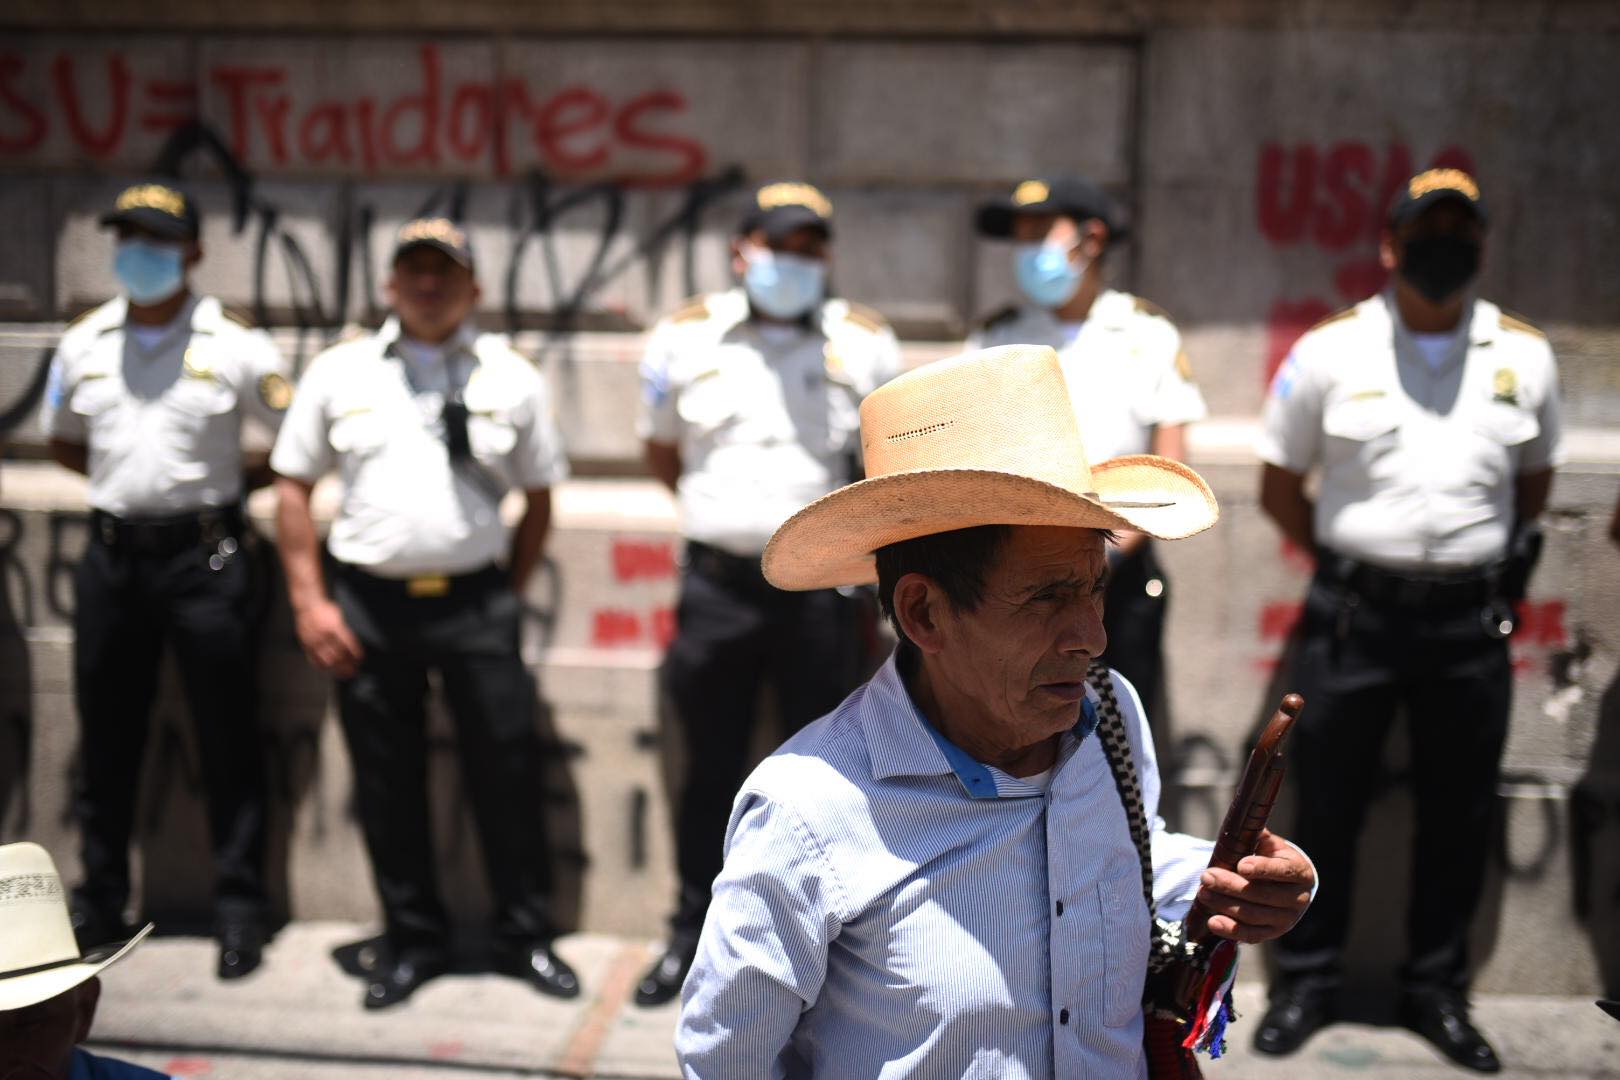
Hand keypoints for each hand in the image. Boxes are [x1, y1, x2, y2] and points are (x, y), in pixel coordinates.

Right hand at [294, 598, 363, 677]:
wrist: (308, 605)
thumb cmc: (325, 611)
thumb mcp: (339, 618)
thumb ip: (344, 632)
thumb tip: (352, 649)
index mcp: (335, 627)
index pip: (348, 644)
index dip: (355, 654)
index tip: (360, 660)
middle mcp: (324, 635)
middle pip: (339, 655)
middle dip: (348, 665)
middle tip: (354, 670)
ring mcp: (314, 641)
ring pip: (327, 660)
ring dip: (337, 669)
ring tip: (343, 673)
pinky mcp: (306, 645)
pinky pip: (313, 659)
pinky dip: (322, 666)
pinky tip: (328, 669)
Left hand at [1195, 828, 1314, 944]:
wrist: (1287, 887)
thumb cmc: (1274, 860)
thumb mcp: (1271, 845)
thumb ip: (1258, 836)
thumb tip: (1242, 824)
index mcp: (1300, 872)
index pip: (1283, 871)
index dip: (1262, 869)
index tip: (1241, 865)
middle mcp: (1297, 898)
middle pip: (1262, 895)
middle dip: (1231, 886)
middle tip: (1207, 876)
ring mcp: (1286, 919)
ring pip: (1253, 914)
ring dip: (1225, 904)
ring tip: (1203, 892)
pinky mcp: (1272, 933)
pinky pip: (1251, 935)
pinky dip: (1230, 930)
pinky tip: (1212, 922)